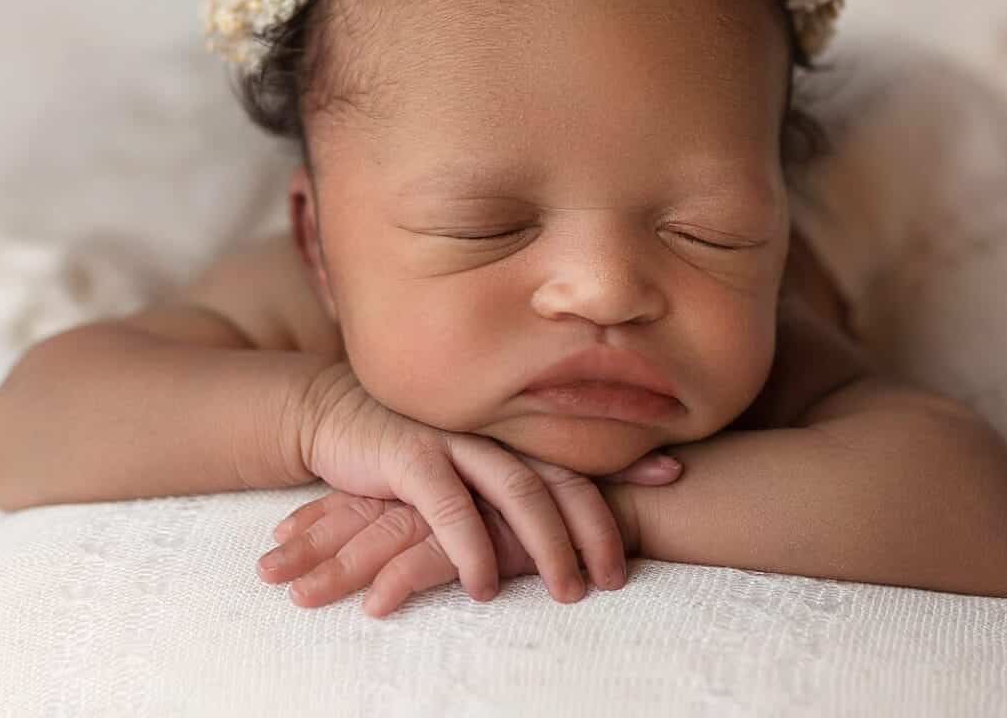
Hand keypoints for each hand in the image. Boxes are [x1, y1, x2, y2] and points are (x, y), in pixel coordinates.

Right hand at [291, 359, 678, 609]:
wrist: (332, 414)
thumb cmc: (404, 451)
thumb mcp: (461, 468)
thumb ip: (508, 486)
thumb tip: (566, 512)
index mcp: (508, 437)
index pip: (575, 456)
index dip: (624, 466)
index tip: (674, 477)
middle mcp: (490, 435)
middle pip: (558, 479)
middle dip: (595, 528)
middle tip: (617, 578)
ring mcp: (453, 442)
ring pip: (516, 490)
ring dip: (547, 545)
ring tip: (570, 591)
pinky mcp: (408, 457)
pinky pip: (450, 506)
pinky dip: (472, 546)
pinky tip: (486, 584)